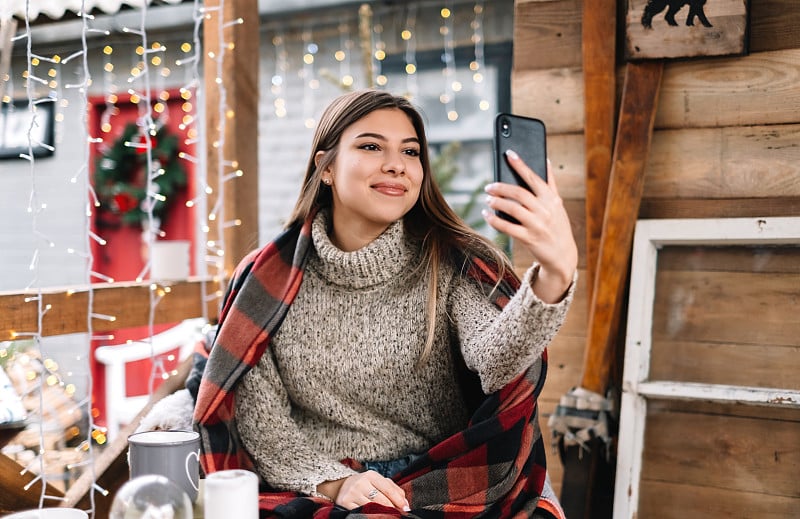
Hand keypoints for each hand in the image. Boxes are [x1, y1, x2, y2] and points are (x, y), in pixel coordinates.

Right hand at [317, 471, 409, 511]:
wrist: (340, 485)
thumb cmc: (364, 484)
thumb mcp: (377, 481)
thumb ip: (393, 489)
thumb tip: (405, 502)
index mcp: (371, 475)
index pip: (388, 489)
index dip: (399, 500)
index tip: (406, 508)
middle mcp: (361, 482)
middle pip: (381, 500)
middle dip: (392, 509)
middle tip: (398, 514)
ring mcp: (352, 493)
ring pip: (372, 507)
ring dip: (383, 514)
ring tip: (388, 515)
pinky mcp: (345, 502)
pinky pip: (361, 512)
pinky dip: (370, 515)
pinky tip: (375, 516)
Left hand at [483, 150, 577, 302]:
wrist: (563, 255)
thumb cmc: (557, 226)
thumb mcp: (557, 204)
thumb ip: (550, 184)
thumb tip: (545, 160)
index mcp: (551, 199)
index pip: (533, 177)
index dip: (520, 165)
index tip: (509, 153)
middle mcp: (545, 210)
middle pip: (519, 193)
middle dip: (501, 187)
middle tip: (488, 186)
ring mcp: (537, 225)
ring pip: (512, 209)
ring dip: (496, 202)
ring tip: (488, 199)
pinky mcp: (529, 239)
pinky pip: (508, 227)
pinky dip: (495, 220)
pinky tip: (487, 215)